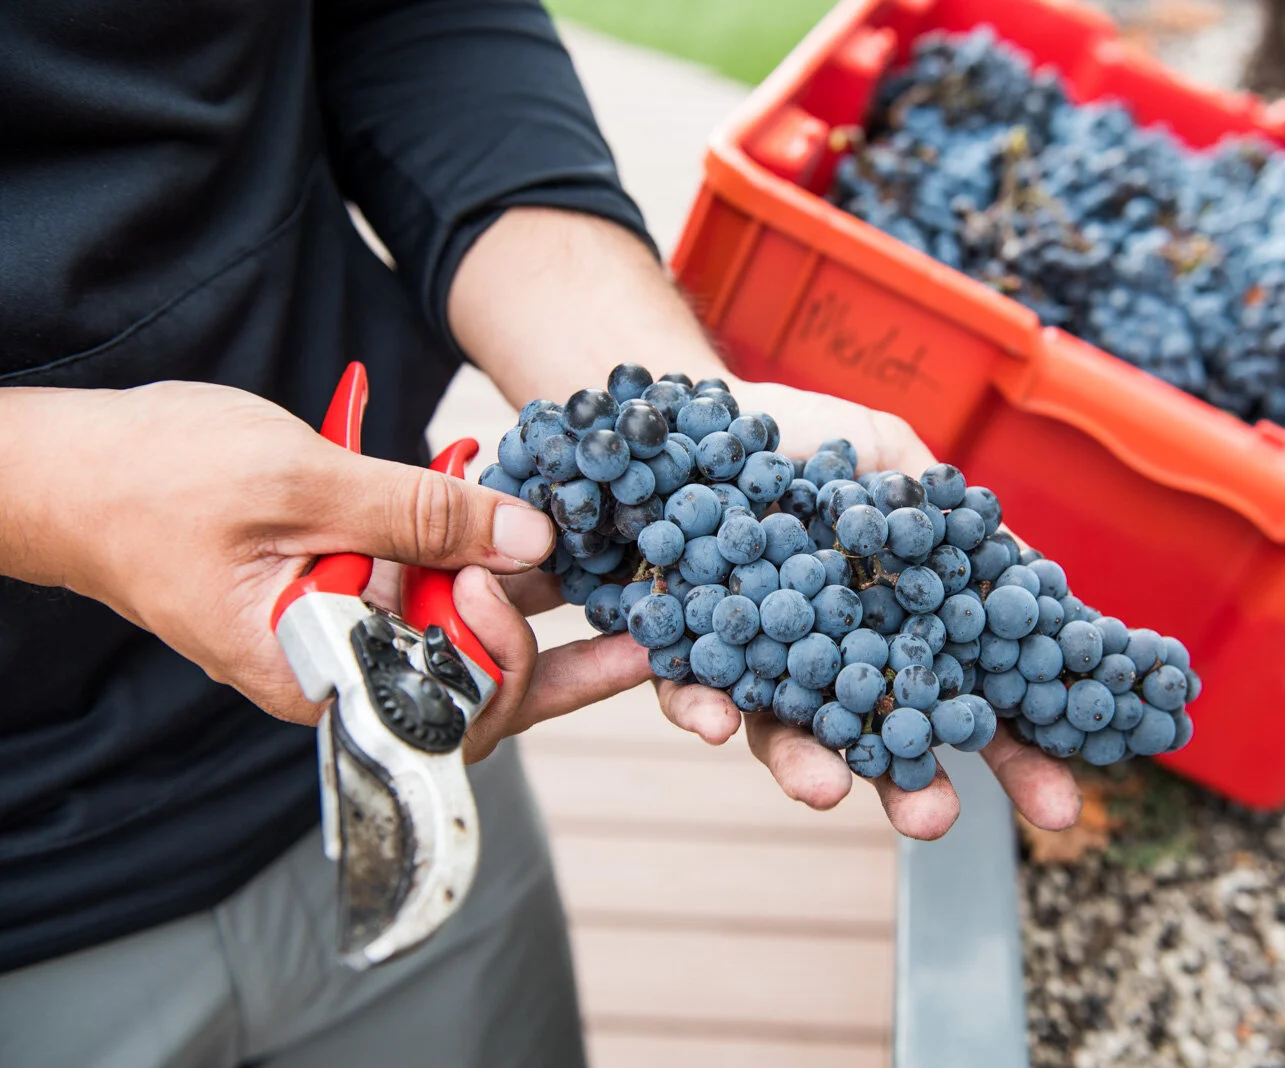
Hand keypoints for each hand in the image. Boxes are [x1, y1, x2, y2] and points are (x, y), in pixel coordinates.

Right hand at [0, 381, 647, 759]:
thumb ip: (420, 512)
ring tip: (597, 569)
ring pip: (460, 645)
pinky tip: (515, 531)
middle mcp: (342, 676)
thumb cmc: (154, 481)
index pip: (452, 712)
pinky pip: (427, 602)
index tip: (508, 575)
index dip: (509, 658)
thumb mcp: (301, 484)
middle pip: (477, 693)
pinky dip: (472, 566)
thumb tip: (532, 536)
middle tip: (632, 614)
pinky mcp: (345, 602)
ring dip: (523, 601)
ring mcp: (345, 641)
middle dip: (553, 651)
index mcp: (321, 676)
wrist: (70, 472)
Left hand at [448, 205, 1078, 835]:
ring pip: (788, 738)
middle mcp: (835, 663)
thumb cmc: (808, 442)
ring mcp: (761, 666)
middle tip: (936, 821)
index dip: (1015, 759)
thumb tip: (1036, 576)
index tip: (1062, 808)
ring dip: (806, 769)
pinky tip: (714, 721)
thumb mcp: (896, 463)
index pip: (967, 705)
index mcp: (899, 631)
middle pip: (885, 748)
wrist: (701, 414)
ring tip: (824, 790)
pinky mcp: (684, 653)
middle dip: (914, 793)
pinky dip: (702, 708)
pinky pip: (692, 691)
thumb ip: (953, 521)